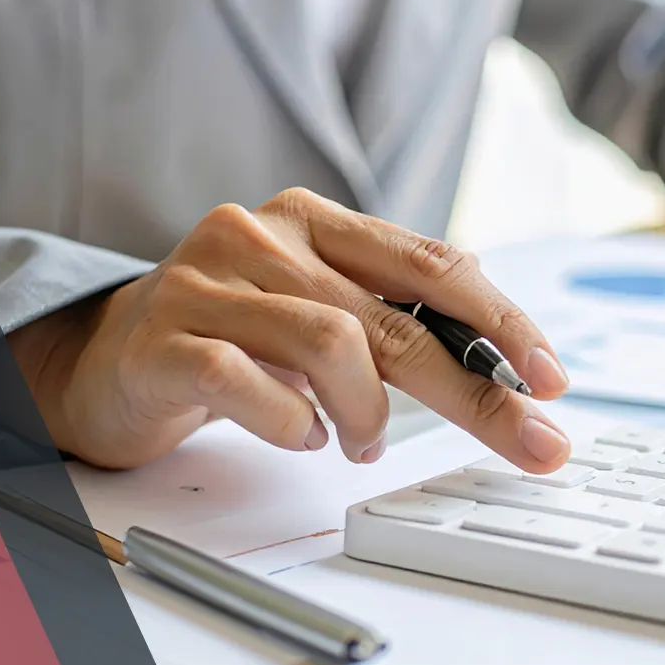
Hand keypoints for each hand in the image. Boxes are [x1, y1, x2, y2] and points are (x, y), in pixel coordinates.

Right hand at [9, 189, 571, 469]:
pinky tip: (304, 434)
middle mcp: (266, 235)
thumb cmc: (238, 334)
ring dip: (369, 413)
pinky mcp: (164, 336)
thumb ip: (398, 311)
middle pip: (399, 319)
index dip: (502, 320)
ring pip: (332, 344)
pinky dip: (295, 423)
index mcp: (319, 221)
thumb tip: (500, 340)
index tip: (551, 377)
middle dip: (477, 393)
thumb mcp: (323, 308)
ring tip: (361, 440)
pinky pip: (249, 383)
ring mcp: (209, 280)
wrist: (112, 356)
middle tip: (531, 442)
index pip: (432, 264)